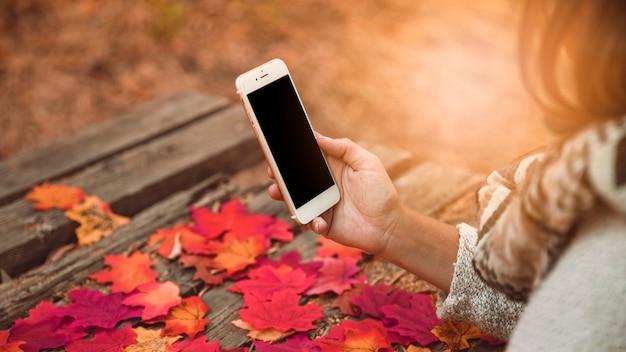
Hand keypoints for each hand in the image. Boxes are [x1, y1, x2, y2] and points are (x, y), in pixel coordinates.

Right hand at [268, 135, 401, 255]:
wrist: (388, 227)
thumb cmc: (381, 193)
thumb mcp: (367, 163)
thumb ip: (344, 148)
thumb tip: (317, 137)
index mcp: (332, 167)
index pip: (308, 156)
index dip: (292, 151)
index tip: (278, 146)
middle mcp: (323, 184)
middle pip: (295, 177)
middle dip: (280, 173)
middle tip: (272, 170)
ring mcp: (320, 203)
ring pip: (294, 198)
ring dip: (283, 195)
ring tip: (277, 192)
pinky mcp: (321, 222)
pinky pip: (306, 220)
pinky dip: (308, 220)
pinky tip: (319, 221)